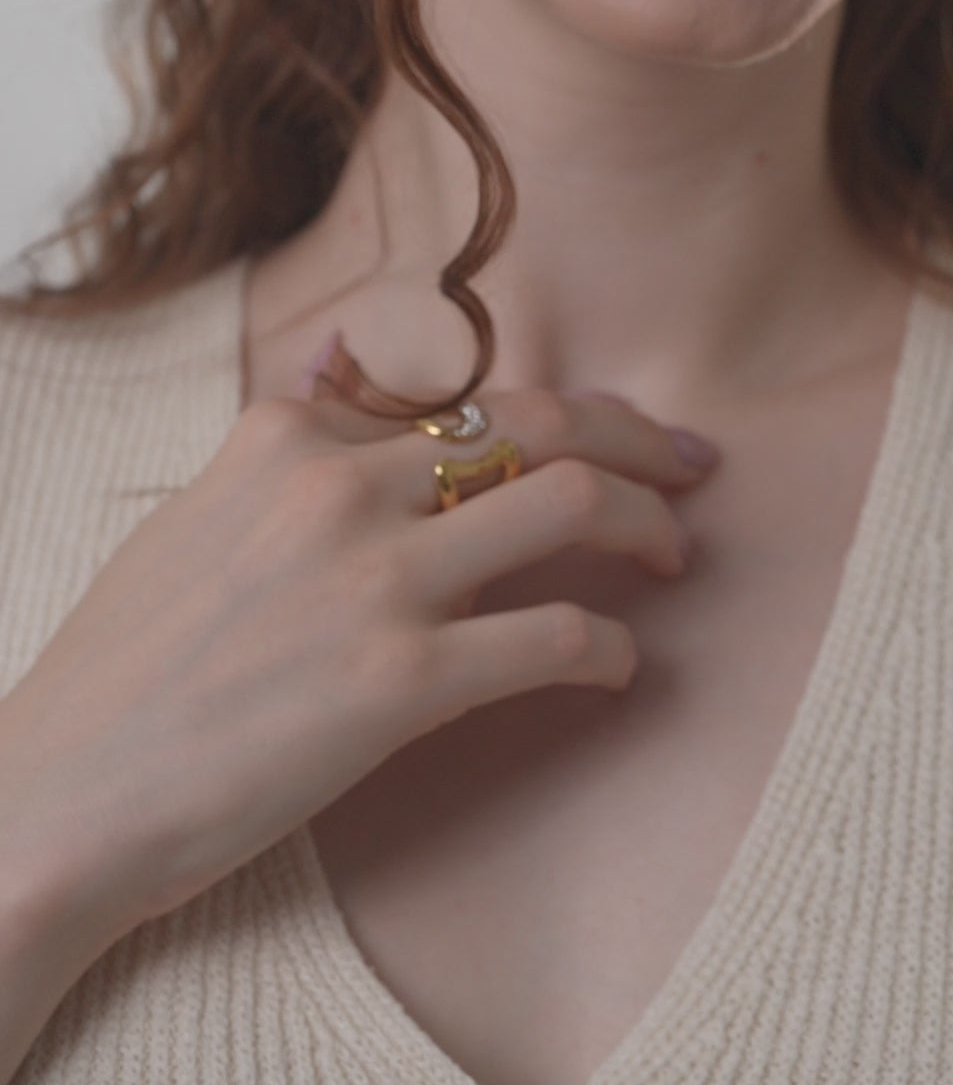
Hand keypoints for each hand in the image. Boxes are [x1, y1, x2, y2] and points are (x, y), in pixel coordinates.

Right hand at [0, 383, 719, 952]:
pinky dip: (611, 647)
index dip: (554, 412)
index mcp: (287, 432)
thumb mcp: (196, 509)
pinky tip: (622, 665)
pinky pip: (555, 637)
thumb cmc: (127, 665)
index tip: (608, 432)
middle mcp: (340, 482)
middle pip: (538, 419)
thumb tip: (334, 357)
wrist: (60, 792)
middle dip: (637, 432)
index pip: (460, 396)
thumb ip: (280, 434)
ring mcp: (375, 577)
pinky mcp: (399, 682)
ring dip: (647, 522)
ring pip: (568, 500)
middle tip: (692, 461)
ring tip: (676, 552)